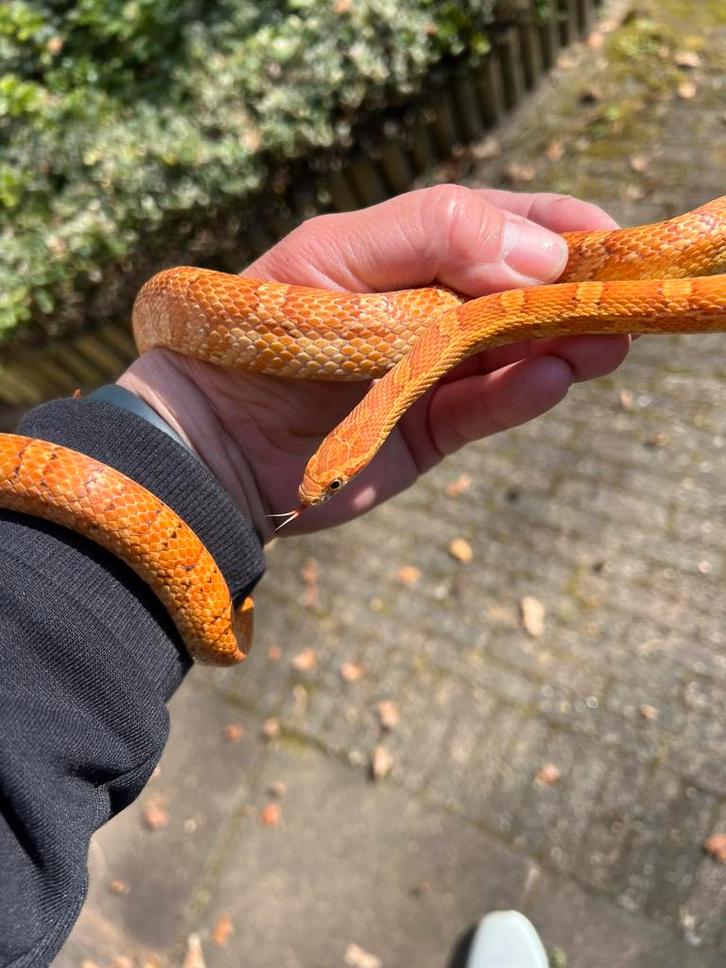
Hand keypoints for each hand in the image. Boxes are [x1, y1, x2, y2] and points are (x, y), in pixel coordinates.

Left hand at [118, 185, 629, 538]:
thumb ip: (433, 235)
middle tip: (619, 297)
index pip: (496, 226)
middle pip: (519, 293)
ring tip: (604, 342)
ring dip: (561, 344)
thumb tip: (539, 254)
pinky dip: (521, 395)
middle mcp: (426, 311)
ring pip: (514, 353)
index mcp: (405, 255)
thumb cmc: (263, 331)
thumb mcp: (337, 257)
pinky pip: (487, 409)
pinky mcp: (429, 432)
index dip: (552, 226)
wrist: (211, 437)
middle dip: (571, 293)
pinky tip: (552, 377)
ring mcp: (431, 374)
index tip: (604, 236)